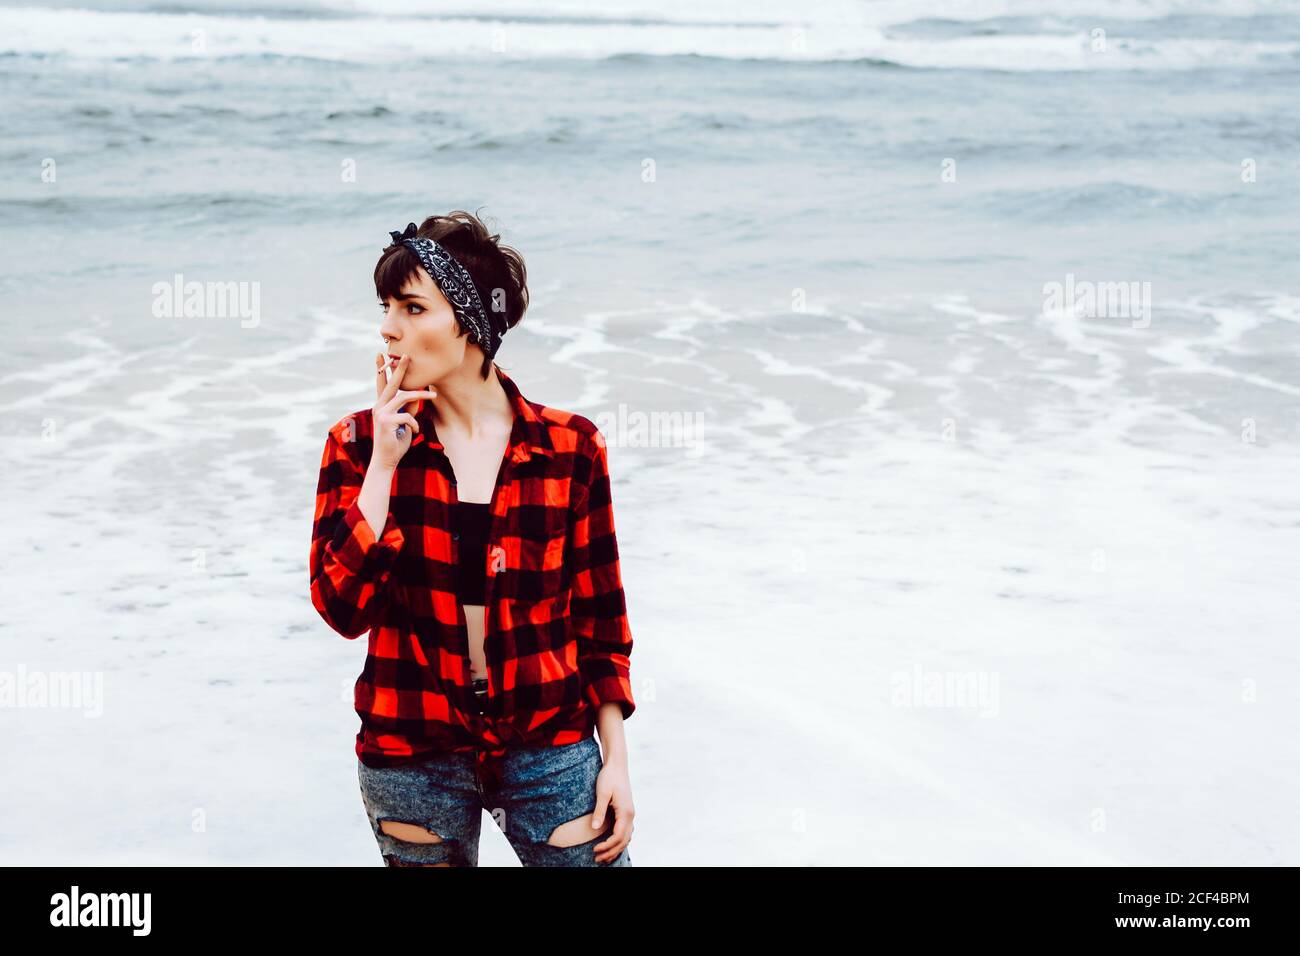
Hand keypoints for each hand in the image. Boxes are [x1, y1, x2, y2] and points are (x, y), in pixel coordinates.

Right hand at [371, 353, 436, 469]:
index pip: (382, 385)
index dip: (382, 370)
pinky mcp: (385, 421)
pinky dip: (415, 424)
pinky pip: (407, 416)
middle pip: (391, 383)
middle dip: (400, 369)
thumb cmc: (396, 442)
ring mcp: (380, 413)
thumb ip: (408, 410)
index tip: (381, 355)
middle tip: (406, 355)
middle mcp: (378, 406)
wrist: (386, 460)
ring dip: (421, 395)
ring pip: (404, 397)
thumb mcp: (405, 423)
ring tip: (433, 394)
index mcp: (381, 406)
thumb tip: (417, 398)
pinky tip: (413, 433)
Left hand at [590, 756, 633, 863]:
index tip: (595, 850)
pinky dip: (619, 841)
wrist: (617, 765)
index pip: (618, 836)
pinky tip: (611, 845)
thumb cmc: (609, 777)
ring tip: (603, 857)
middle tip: (596, 859)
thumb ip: (599, 811)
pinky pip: (625, 831)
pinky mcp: (626, 811)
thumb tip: (595, 828)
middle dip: (611, 852)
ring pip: (626, 838)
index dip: (607, 846)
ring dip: (616, 849)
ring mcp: (630, 814)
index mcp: (625, 812)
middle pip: (623, 840)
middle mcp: (630, 815)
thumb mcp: (602, 793)